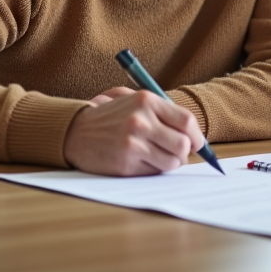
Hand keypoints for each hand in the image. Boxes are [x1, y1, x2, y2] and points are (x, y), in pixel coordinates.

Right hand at [63, 90, 205, 175]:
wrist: (73, 131)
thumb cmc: (108, 115)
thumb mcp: (132, 99)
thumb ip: (162, 110)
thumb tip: (193, 132)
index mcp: (146, 101)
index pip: (187, 121)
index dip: (197, 136)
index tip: (197, 143)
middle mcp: (141, 121)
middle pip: (183, 144)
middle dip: (185, 152)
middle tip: (179, 153)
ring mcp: (133, 143)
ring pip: (172, 162)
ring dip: (170, 163)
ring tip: (158, 156)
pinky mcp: (125, 163)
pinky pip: (154, 172)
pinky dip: (154, 170)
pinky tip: (141, 161)